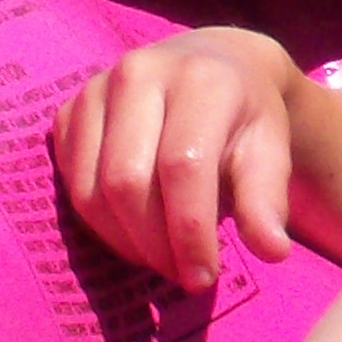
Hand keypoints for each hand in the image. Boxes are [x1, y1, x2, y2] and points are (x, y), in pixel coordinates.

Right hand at [51, 27, 301, 287]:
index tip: (204, 277)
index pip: (182, 166)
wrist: (213, 65)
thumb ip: (267, 199)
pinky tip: (133, 229)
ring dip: (123, 241)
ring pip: (89, 190)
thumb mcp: (270, 150)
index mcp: (199, 78)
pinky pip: (69, 184)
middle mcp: (140, 72)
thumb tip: (273, 251)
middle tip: (180, 272)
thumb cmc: (244, 116)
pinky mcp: (68, 111)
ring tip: (160, 255)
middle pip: (126, 182)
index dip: (189, 233)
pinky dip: (98, 222)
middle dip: (152, 244)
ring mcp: (96, 88)